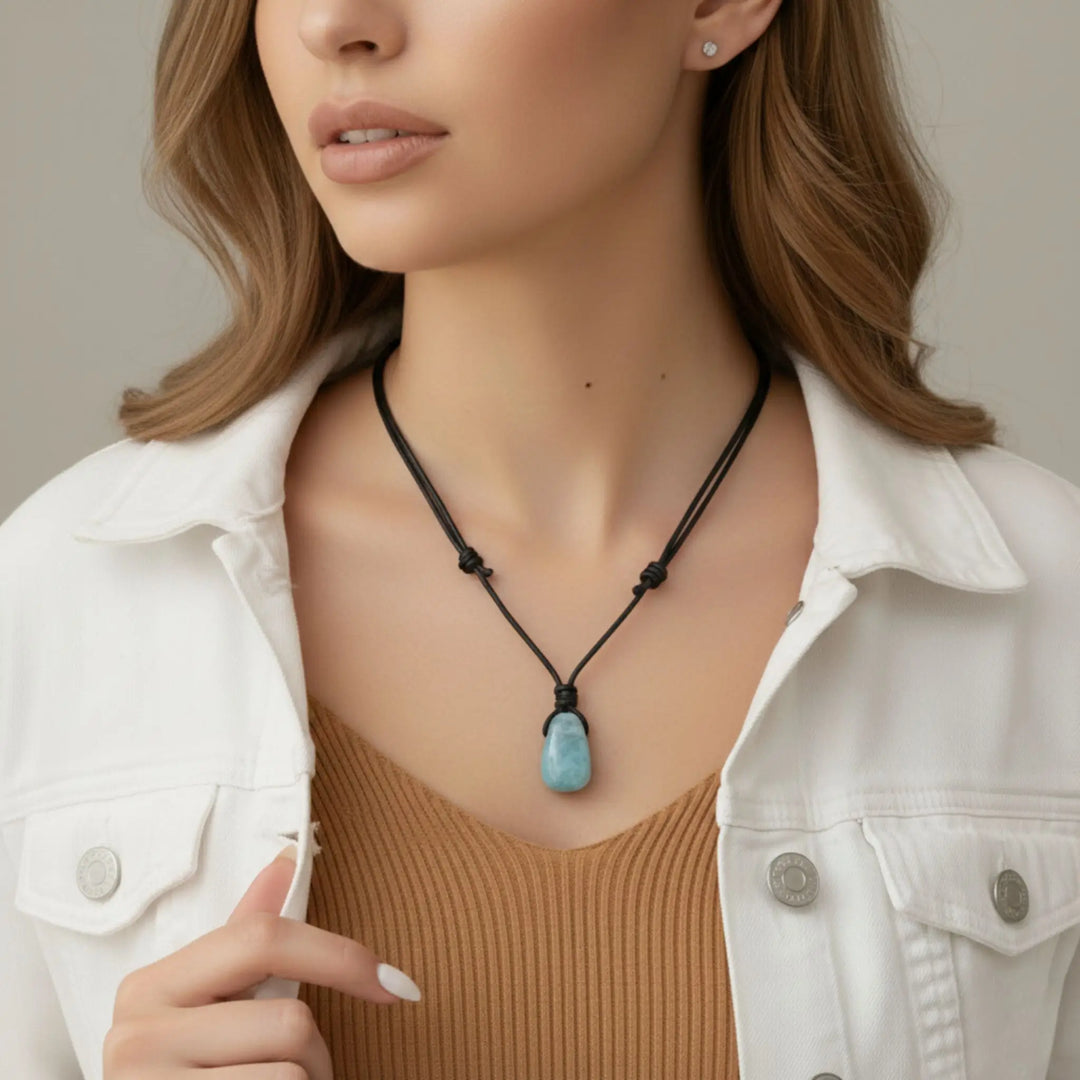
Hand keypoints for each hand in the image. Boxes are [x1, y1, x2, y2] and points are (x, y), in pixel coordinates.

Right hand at [103, 843, 420, 1077]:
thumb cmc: (192, 1070)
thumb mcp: (209, 1000)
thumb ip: (245, 935)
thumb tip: (287, 858)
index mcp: (149, 987)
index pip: (262, 939)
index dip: (341, 957)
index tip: (393, 984)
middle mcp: (136, 1038)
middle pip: (289, 1020)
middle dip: (314, 1050)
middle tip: (297, 1069)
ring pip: (291, 1072)